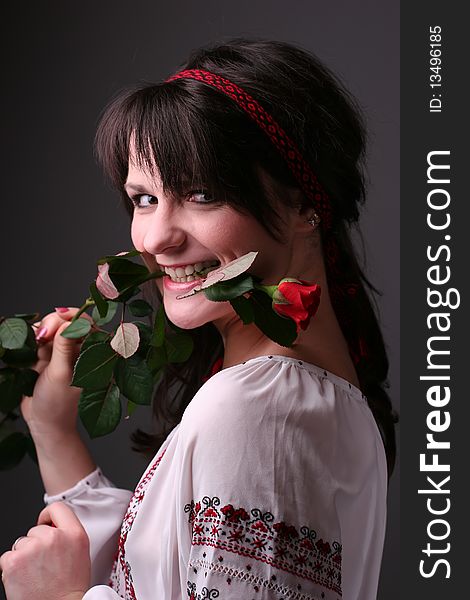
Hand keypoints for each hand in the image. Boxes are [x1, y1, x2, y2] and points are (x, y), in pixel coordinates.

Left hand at [0, 502, 89, 599]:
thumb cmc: (70, 587)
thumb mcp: (81, 552)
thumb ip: (68, 534)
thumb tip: (51, 526)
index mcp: (74, 534)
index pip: (58, 508)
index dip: (48, 516)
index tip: (45, 523)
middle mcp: (54, 538)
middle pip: (36, 529)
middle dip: (36, 543)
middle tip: (44, 563)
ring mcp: (33, 548)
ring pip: (21, 543)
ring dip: (24, 555)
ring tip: (35, 573)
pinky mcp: (14, 561)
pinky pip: (7, 556)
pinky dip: (11, 567)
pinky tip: (24, 578)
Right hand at [21, 308, 91, 441]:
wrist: (43, 423)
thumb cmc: (57, 403)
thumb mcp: (60, 374)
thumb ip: (63, 347)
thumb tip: (67, 323)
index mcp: (93, 353)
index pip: (86, 324)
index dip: (71, 316)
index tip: (57, 316)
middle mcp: (80, 350)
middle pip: (67, 322)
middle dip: (53, 322)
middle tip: (41, 336)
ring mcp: (63, 352)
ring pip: (52, 327)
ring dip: (42, 330)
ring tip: (35, 343)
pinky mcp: (48, 356)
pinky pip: (40, 338)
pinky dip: (34, 338)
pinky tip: (30, 346)